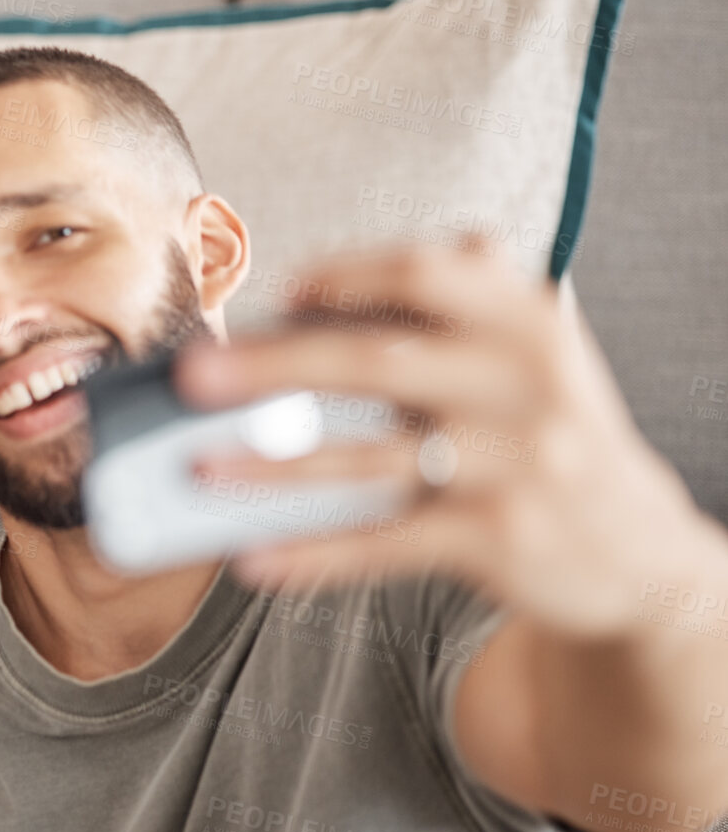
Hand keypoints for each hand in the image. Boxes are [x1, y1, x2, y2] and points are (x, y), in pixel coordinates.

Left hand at [176, 242, 709, 636]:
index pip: (426, 273)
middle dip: (272, 366)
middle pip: (375, 362)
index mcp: (525, 319)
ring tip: (196, 466)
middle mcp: (522, 382)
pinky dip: (314, 553)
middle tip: (193, 373)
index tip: (284, 291)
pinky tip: (254, 558)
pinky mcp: (497, 538)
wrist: (639, 554)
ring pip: (368, 459)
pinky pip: (384, 544)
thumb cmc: (548, 437)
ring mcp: (512, 463)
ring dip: (272, 467)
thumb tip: (297, 312)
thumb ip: (450, 312)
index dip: (347, 276)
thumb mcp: (529, 357)